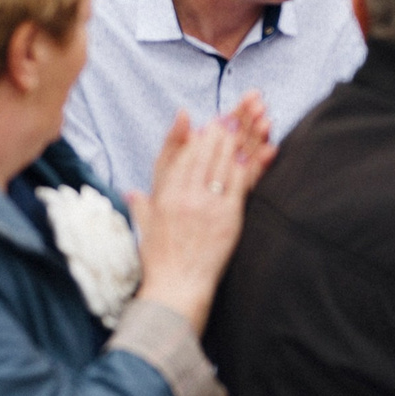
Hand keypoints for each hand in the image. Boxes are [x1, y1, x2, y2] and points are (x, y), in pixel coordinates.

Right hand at [126, 94, 273, 329]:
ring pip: (226, 161)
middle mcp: (185, 194)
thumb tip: (131, 190)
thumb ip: (139, 203)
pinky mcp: (228, 217)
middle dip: (226, 126)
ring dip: (242, 136)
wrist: (175, 288)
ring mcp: (207, 204)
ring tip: (255, 117)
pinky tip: (263, 147)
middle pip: (208, 151)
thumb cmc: (159, 260)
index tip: (216, 119)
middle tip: (242, 107)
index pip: (186, 154)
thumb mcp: (144, 226)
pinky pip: (242, 183)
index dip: (203, 134)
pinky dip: (253, 163)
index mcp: (165, 193)